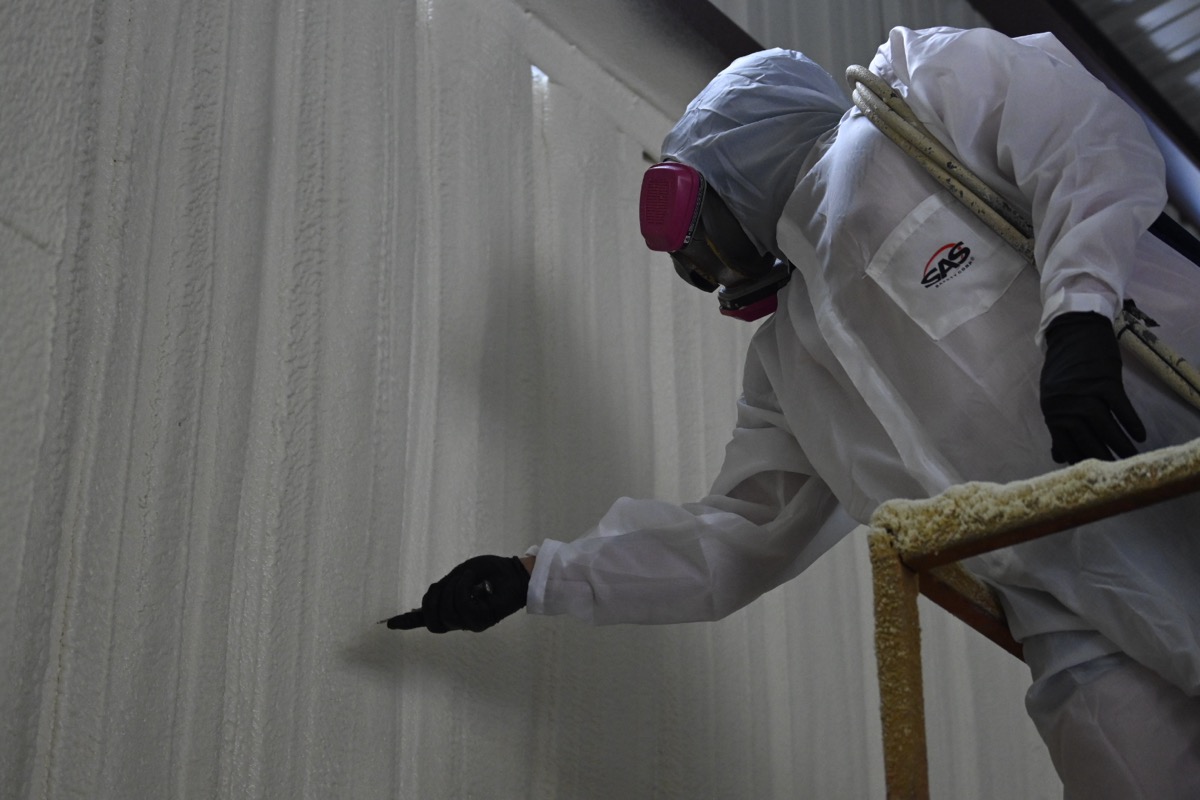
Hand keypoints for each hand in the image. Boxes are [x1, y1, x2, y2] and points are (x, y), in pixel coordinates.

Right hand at [381, 555, 530, 632]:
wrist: (517, 574)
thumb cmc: (493, 572)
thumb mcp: (462, 574)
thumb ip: (445, 588)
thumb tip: (428, 599)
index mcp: (454, 610)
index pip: (428, 619)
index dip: (407, 621)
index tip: (389, 624)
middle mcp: (460, 620)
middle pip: (431, 619)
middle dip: (433, 598)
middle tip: (451, 580)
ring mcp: (470, 623)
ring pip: (446, 611)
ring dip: (454, 588)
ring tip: (469, 578)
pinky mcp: (481, 621)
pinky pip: (460, 605)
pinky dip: (463, 587)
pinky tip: (474, 581)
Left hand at [1040, 311, 1145, 463]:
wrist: (1074, 331)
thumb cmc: (1065, 366)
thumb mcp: (1053, 395)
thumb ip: (1057, 423)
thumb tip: (1059, 455)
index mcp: (1052, 409)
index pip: (1064, 441)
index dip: (1077, 457)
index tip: (1090, 471)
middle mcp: (1066, 402)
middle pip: (1084, 436)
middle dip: (1100, 456)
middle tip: (1114, 469)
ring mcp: (1086, 391)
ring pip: (1103, 425)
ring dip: (1118, 443)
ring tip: (1129, 456)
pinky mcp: (1105, 380)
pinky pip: (1120, 406)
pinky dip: (1130, 421)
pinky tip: (1139, 434)